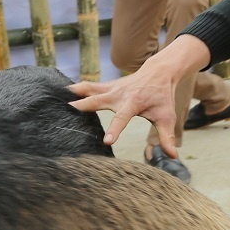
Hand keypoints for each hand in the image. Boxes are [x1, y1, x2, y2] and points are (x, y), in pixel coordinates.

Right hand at [67, 34, 210, 152]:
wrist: (158, 72)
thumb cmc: (162, 97)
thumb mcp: (167, 117)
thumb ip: (167, 137)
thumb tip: (173, 156)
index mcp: (133, 103)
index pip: (122, 118)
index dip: (115, 129)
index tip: (106, 141)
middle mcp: (119, 94)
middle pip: (97, 100)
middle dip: (83, 106)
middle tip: (67, 111)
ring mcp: (110, 88)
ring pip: (89, 89)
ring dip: (74, 92)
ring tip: (56, 97)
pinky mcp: (105, 86)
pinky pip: (88, 86)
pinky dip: (75, 88)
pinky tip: (60, 91)